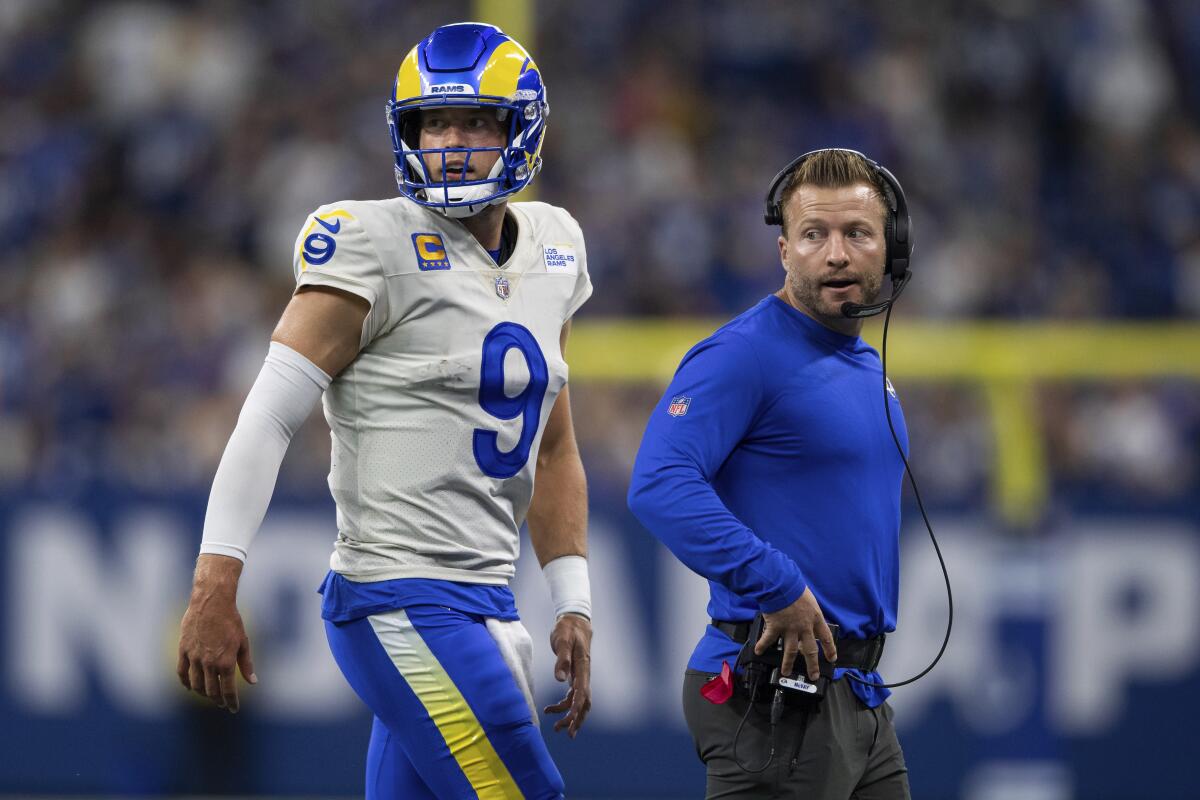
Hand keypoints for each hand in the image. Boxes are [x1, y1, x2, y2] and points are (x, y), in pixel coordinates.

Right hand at [176, 555, 256, 712]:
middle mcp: (209, 663)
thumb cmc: (231, 621)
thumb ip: (246, 664)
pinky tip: (190, 687)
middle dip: (218, 700)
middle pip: (211, 691)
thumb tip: (253, 682)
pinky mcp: (183, 650)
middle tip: (222, 703)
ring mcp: (194, 658)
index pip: (227, 691)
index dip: (231, 702)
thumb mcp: (243, 642)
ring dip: (203, 693)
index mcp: (226, 662)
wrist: (212, 603)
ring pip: (196, 684)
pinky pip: (181, 672)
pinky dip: (185, 683)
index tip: (233, 709)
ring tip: (209, 695)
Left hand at [542, 613, 591, 737]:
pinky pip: (571, 696)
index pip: (582, 693)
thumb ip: (562, 659)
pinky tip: (550, 710)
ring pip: (578, 702)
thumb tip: (560, 679)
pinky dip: (563, 705)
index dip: (577, 708)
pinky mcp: (574, 675)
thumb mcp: (562, 640)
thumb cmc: (568, 629)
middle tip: (567, 734)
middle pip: (584, 703)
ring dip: (569, 716)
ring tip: (556, 727)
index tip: (570, 720)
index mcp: (583, 667)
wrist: (574, 620)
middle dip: (577, 719)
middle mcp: (584, 675)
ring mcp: (580, 676)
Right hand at [754, 587, 836, 681]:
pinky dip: (762, 646)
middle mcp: (804, 627)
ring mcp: (789, 629)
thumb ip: (809, 610)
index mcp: (815, 619)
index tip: (832, 659)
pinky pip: (768, 639)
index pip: (826, 638)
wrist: (781, 584)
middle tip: (813, 675)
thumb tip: (808, 615)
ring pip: (790, 651)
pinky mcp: (775, 627)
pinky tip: (758, 651)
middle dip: (812, 665)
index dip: (830, 650)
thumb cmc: (795, 587)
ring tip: (786, 672)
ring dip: (788, 663)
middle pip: (810, 651)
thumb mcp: (809, 599)